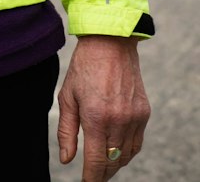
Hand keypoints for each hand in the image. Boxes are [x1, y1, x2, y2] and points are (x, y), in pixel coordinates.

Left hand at [57, 34, 149, 179]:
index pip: (96, 161)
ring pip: (126, 155)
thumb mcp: (67, 96)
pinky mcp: (144, 113)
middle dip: (102, 174)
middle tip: (93, 177)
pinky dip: (127, 152)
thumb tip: (66, 160)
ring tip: (103, 167)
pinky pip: (137, 143)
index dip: (91, 178)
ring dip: (115, 165)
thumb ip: (66, 131)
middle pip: (112, 162)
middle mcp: (118, 120)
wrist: (110, 43)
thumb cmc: (84, 67)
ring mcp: (134, 117)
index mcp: (96, 116)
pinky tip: (117, 151)